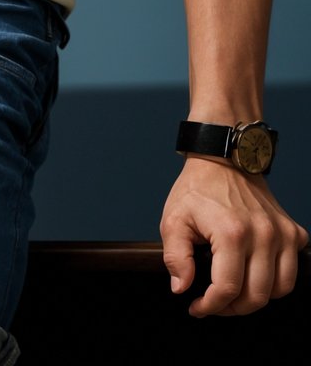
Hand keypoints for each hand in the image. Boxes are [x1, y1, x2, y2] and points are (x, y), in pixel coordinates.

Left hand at [160, 156, 307, 315]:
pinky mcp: (292, 230)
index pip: (227, 289)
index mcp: (231, 232)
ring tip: (235, 292)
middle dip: (232, 308)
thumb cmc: (197, 188)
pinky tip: (255, 273)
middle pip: (256, 296)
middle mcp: (263, 234)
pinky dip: (277, 279)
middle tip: (215, 303)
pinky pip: (292, 269)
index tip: (197, 308)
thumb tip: (182, 288)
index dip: (210, 307)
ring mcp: (282, 232)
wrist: (223, 159)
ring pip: (280, 289)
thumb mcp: (173, 218)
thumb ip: (175, 256)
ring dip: (257, 298)